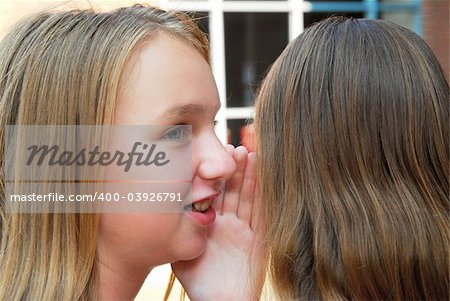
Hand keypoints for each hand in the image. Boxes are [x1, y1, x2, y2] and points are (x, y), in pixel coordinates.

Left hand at [172, 145, 262, 300]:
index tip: (213, 155)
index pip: (215, 194)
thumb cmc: (200, 282)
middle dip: (235, 170)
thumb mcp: (183, 254)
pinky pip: (262, 215)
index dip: (216, 175)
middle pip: (234, 191)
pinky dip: (264, 197)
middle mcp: (230, 224)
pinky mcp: (259, 240)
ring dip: (250, 178)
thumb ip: (178, 233)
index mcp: (212, 224)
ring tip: (250, 155)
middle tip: (234, 148)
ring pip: (249, 198)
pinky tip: (265, 180)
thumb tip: (166, 209)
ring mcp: (245, 230)